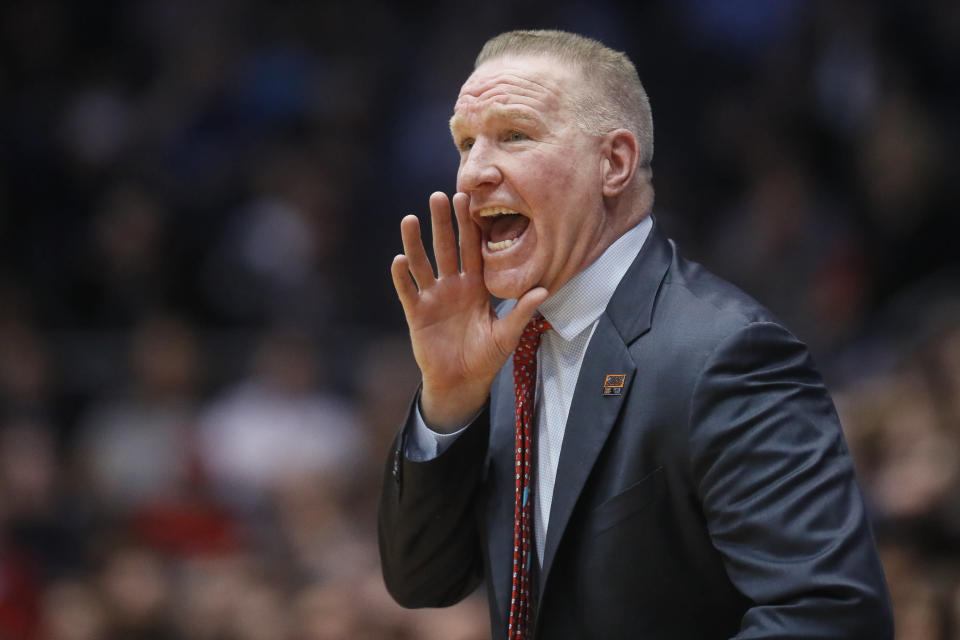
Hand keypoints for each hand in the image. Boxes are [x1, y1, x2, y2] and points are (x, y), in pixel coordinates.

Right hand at [391, 192, 547, 431]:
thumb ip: (522, 312)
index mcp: (476, 286)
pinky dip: (402, 276)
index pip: (472, 250)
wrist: (461, 382)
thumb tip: (543, 289)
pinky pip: (408, 291)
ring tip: (410, 219)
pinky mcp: (417, 313)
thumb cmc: (486, 358)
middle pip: (446, 248)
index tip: (468, 200)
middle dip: (442, 223)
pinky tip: (399, 259)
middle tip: (438, 195)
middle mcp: (453, 286)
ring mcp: (433, 298)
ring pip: (422, 264)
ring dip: (415, 242)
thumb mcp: (507, 335)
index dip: (470, 226)